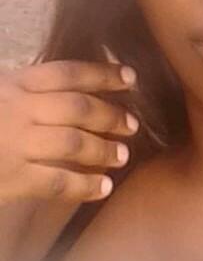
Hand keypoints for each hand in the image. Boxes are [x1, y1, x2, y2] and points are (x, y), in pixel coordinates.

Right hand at [0, 60, 138, 205]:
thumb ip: (25, 89)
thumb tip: (70, 88)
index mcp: (13, 84)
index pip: (68, 72)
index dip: (103, 73)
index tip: (131, 77)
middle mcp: (18, 108)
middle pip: (79, 107)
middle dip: (111, 115)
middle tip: (132, 124)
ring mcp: (14, 143)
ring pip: (74, 142)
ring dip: (104, 149)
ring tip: (122, 155)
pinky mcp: (10, 178)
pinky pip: (57, 181)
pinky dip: (85, 185)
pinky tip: (104, 188)